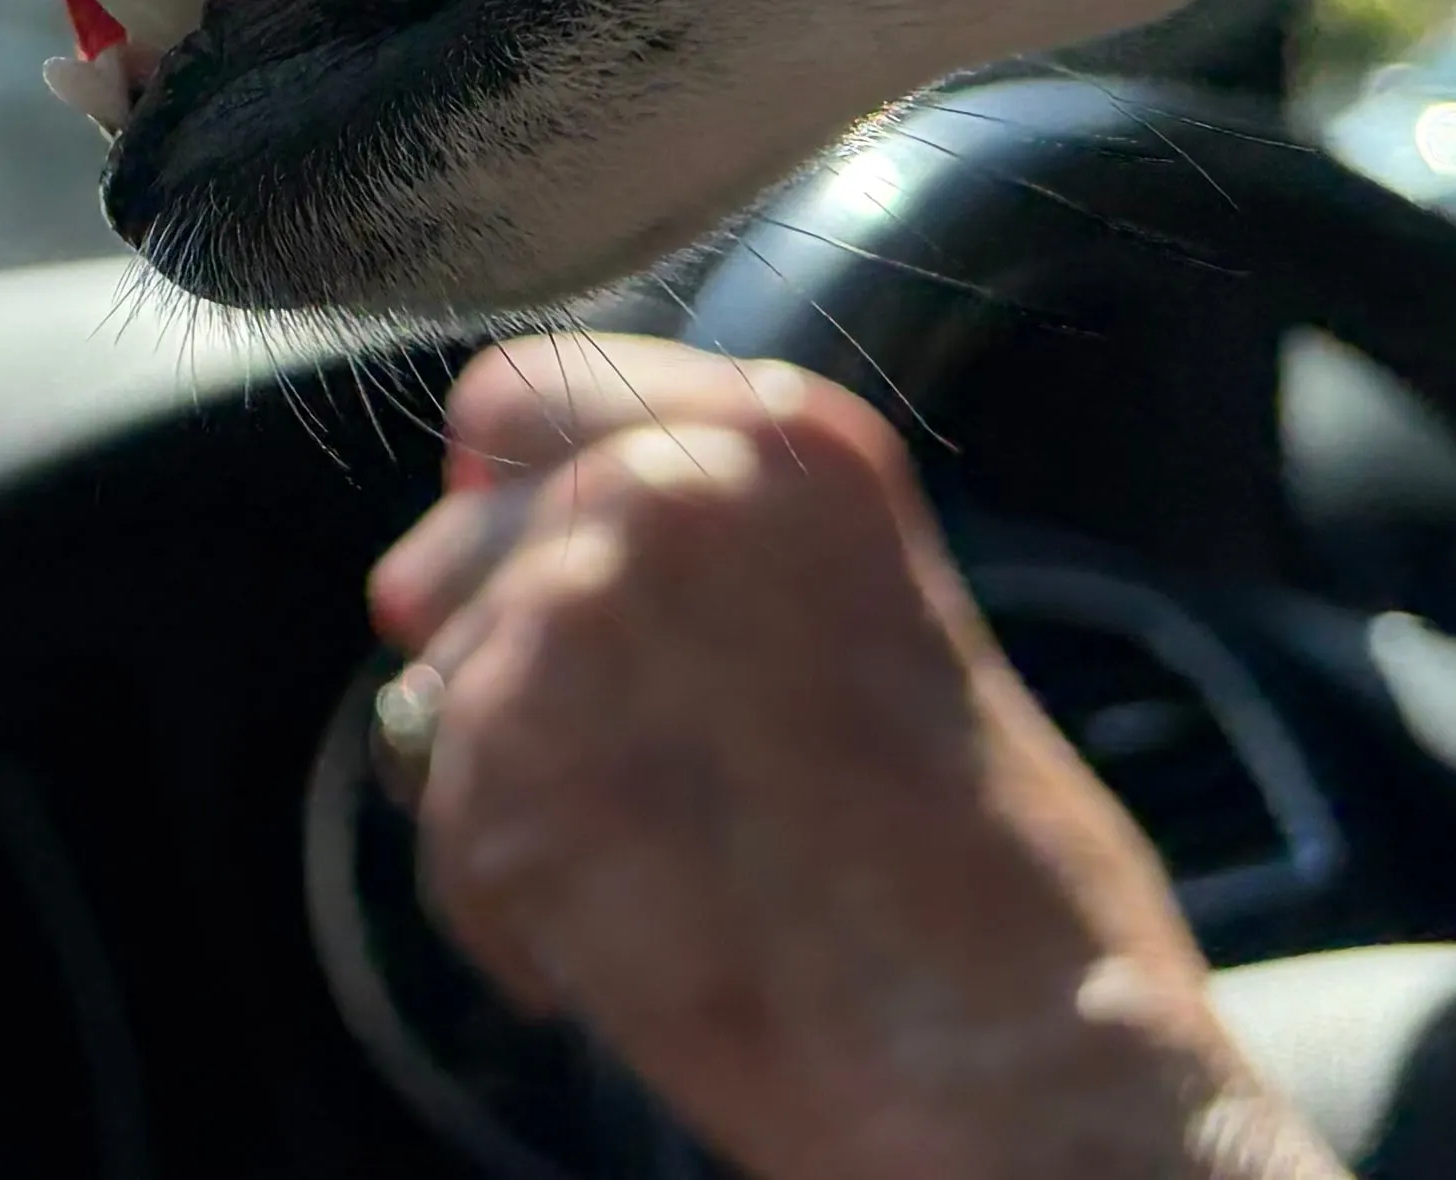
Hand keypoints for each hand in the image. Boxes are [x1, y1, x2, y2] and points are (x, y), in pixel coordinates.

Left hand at [365, 335, 1340, 1179]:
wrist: (1014, 1060)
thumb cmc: (988, 887)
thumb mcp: (869, 625)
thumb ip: (707, 563)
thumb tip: (457, 572)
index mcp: (781, 437)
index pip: (524, 395)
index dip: (497, 494)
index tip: (499, 559)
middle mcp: (666, 488)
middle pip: (457, 550)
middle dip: (491, 663)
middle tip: (613, 786)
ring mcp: (575, 618)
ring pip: (441, 698)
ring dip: (514, 798)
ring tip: (668, 882)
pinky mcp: (505, 765)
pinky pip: (446, 832)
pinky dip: (512, 910)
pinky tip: (635, 950)